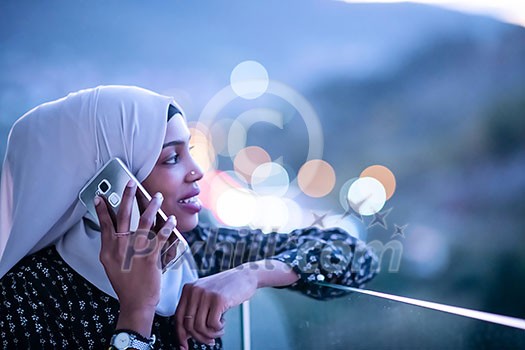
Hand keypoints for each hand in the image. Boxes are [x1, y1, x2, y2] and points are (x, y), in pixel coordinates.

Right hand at [94, 180, 175, 335]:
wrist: (136, 303)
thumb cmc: (126, 284)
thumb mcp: (112, 265)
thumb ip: (113, 247)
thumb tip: (118, 230)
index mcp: (108, 251)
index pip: (104, 224)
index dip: (102, 209)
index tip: (100, 195)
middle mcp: (119, 249)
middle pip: (122, 217)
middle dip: (126, 197)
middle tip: (131, 183)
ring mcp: (134, 253)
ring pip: (143, 222)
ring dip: (151, 207)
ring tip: (157, 197)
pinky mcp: (150, 258)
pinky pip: (160, 237)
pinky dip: (167, 226)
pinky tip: (171, 219)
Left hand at [174, 265, 257, 348]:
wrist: (245, 275)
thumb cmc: (227, 287)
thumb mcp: (205, 294)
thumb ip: (195, 309)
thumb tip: (187, 334)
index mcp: (188, 289)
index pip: (178, 317)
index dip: (180, 335)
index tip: (184, 346)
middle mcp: (194, 290)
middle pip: (189, 325)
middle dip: (199, 337)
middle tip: (209, 340)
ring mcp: (206, 294)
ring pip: (200, 327)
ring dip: (211, 334)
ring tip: (218, 330)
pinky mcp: (218, 300)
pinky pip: (212, 324)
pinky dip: (218, 329)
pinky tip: (223, 322)